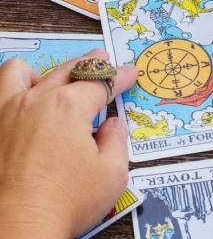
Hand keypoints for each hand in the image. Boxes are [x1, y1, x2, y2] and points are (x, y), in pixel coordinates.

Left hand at [0, 48, 136, 238]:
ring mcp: (8, 110)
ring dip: (44, 70)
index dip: (120, 77)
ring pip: (24, 70)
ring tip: (55, 80)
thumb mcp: (110, 175)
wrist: (15, 228)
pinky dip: (15, 85)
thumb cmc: (63, 203)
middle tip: (104, 60)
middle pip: (70, 69)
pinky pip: (0, 88)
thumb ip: (117, 142)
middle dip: (92, 63)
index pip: (102, 83)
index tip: (130, 74)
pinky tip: (23, 98)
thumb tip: (113, 125)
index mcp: (70, 106)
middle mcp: (38, 99)